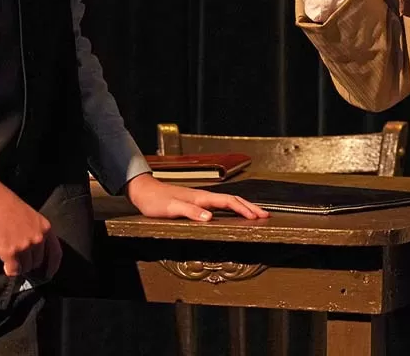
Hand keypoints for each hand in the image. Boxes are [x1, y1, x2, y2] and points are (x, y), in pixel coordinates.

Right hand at [0, 165, 61, 279]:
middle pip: (37, 262)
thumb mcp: (29, 216)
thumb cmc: (5, 203)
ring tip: (9, 258)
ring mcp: (25, 246)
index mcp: (46, 227)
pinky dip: (9, 270)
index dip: (52, 266)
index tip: (48, 274)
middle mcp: (38, 238)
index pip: (55, 253)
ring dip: (18, 267)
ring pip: (25, 267)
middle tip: (18, 260)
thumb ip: (34, 232)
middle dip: (28, 264)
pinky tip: (5, 265)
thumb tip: (33, 251)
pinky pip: (13, 270)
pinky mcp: (10, 252)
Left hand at [125, 173, 269, 221]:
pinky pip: (219, 205)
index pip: (228, 202)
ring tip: (255, 214)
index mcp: (201, 198)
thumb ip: (190, 212)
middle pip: (233, 200)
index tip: (258, 217)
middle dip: (250, 207)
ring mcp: (200, 199)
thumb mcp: (171, 209)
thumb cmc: (155, 201)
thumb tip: (210, 218)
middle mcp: (203, 197)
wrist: (143, 191)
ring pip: (227, 202)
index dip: (244, 209)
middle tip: (265, 215)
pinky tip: (232, 214)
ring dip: (243, 207)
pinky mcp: (196, 202)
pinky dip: (231, 208)